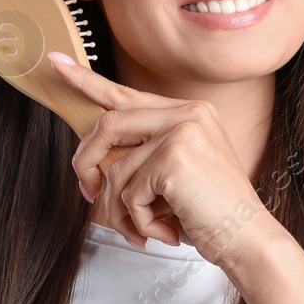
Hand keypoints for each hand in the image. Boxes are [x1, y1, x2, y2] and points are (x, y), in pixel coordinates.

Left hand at [49, 53, 267, 264]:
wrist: (248, 239)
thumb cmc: (210, 215)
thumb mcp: (173, 177)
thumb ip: (141, 157)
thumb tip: (91, 162)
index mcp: (189, 112)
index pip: (128, 95)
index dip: (88, 82)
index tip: (55, 64)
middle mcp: (188, 113)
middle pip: (109, 125)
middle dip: (87, 162)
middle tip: (87, 193)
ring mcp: (183, 132)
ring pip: (116, 168)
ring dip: (120, 209)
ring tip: (143, 228)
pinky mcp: (175, 158)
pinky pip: (130, 193)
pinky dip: (139, 221)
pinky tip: (165, 231)